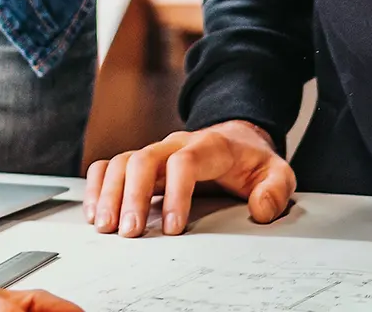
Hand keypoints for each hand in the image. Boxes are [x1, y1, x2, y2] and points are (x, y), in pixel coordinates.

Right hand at [84, 120, 293, 236]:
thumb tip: (261, 208)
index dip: (176, 193)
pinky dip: (97, 185)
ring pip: (123, 161)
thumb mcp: (276, 171)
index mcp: (211, 146)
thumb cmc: (251, 160)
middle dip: (133, 196)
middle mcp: (177, 144)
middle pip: (146, 158)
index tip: (175, 229)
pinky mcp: (141, 162)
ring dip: (109, 193)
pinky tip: (95, 213)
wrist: (238, 139)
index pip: (186, 160)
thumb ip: (276, 188)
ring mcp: (157, 152)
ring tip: (106, 228)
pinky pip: (109, 164)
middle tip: (131, 233)